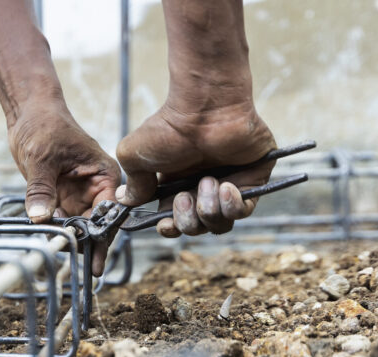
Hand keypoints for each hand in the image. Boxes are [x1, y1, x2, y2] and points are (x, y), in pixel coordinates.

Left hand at [8, 102, 120, 275]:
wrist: (28, 113)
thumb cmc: (44, 125)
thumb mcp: (41, 157)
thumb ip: (41, 189)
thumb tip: (40, 218)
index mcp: (104, 175)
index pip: (109, 211)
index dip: (103, 235)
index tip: (96, 258)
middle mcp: (96, 187)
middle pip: (97, 224)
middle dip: (90, 243)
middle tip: (86, 269)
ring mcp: (78, 194)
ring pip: (80, 226)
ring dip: (73, 240)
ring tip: (69, 262)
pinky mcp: (61, 197)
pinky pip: (61, 220)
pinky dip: (57, 232)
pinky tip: (53, 246)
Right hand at [116, 102, 275, 236]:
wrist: (204, 107)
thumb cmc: (169, 127)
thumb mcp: (135, 156)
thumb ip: (133, 184)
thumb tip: (125, 201)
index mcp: (175, 187)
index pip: (174, 224)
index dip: (170, 228)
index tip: (166, 223)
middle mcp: (201, 189)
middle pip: (197, 228)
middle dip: (188, 220)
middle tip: (185, 195)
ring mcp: (228, 185)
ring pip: (221, 224)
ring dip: (209, 210)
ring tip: (207, 182)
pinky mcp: (253, 180)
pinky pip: (244, 211)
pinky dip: (233, 205)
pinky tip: (225, 186)